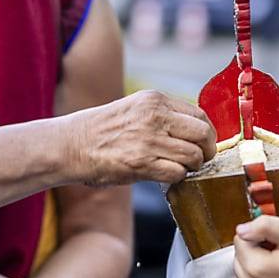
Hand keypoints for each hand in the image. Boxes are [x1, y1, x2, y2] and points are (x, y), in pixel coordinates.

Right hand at [70, 90, 216, 185]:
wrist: (71, 145)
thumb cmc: (102, 129)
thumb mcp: (135, 108)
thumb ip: (163, 115)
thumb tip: (195, 131)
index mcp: (154, 100)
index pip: (199, 115)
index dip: (206, 132)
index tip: (203, 143)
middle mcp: (154, 116)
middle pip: (203, 133)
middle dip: (207, 150)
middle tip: (200, 159)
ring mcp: (148, 140)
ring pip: (194, 156)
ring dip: (192, 166)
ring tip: (180, 168)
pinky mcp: (141, 163)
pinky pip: (177, 173)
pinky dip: (177, 177)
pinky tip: (166, 175)